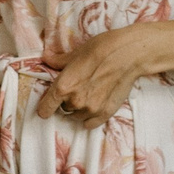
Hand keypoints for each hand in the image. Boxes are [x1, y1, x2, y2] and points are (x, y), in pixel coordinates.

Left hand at [35, 26, 155, 122]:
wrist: (128, 54)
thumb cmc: (101, 49)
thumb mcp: (76, 53)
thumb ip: (58, 61)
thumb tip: (46, 59)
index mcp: (63, 87)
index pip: (45, 109)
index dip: (45, 107)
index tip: (47, 105)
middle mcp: (75, 102)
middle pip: (62, 110)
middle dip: (65, 102)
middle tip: (75, 90)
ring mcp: (90, 110)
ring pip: (76, 117)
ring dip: (78, 109)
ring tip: (88, 95)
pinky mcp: (105, 113)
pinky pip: (90, 124)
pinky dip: (89, 118)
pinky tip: (94, 106)